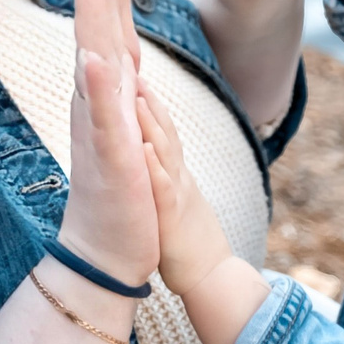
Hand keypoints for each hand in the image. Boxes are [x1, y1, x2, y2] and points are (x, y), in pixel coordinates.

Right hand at [59, 0, 158, 285]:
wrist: (108, 249)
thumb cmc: (123, 187)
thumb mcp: (128, 124)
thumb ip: (121, 84)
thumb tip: (116, 47)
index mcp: (108, 84)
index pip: (111, 14)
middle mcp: (97, 95)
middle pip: (96, 20)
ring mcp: (100, 122)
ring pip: (93, 56)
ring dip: (90, 12)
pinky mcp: (110, 156)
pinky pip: (103, 117)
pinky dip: (100, 86)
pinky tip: (97, 57)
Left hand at [135, 82, 230, 298]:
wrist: (211, 278)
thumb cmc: (188, 242)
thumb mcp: (175, 199)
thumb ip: (166, 177)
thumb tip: (154, 156)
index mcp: (175, 173)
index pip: (162, 131)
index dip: (149, 102)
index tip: (133, 73)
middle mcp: (178, 177)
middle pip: (165, 131)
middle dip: (149, 99)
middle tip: (132, 66)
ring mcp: (177, 195)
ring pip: (165, 153)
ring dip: (151, 124)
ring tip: (137, 94)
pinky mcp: (172, 218)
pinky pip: (163, 190)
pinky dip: (154, 168)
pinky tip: (143, 150)